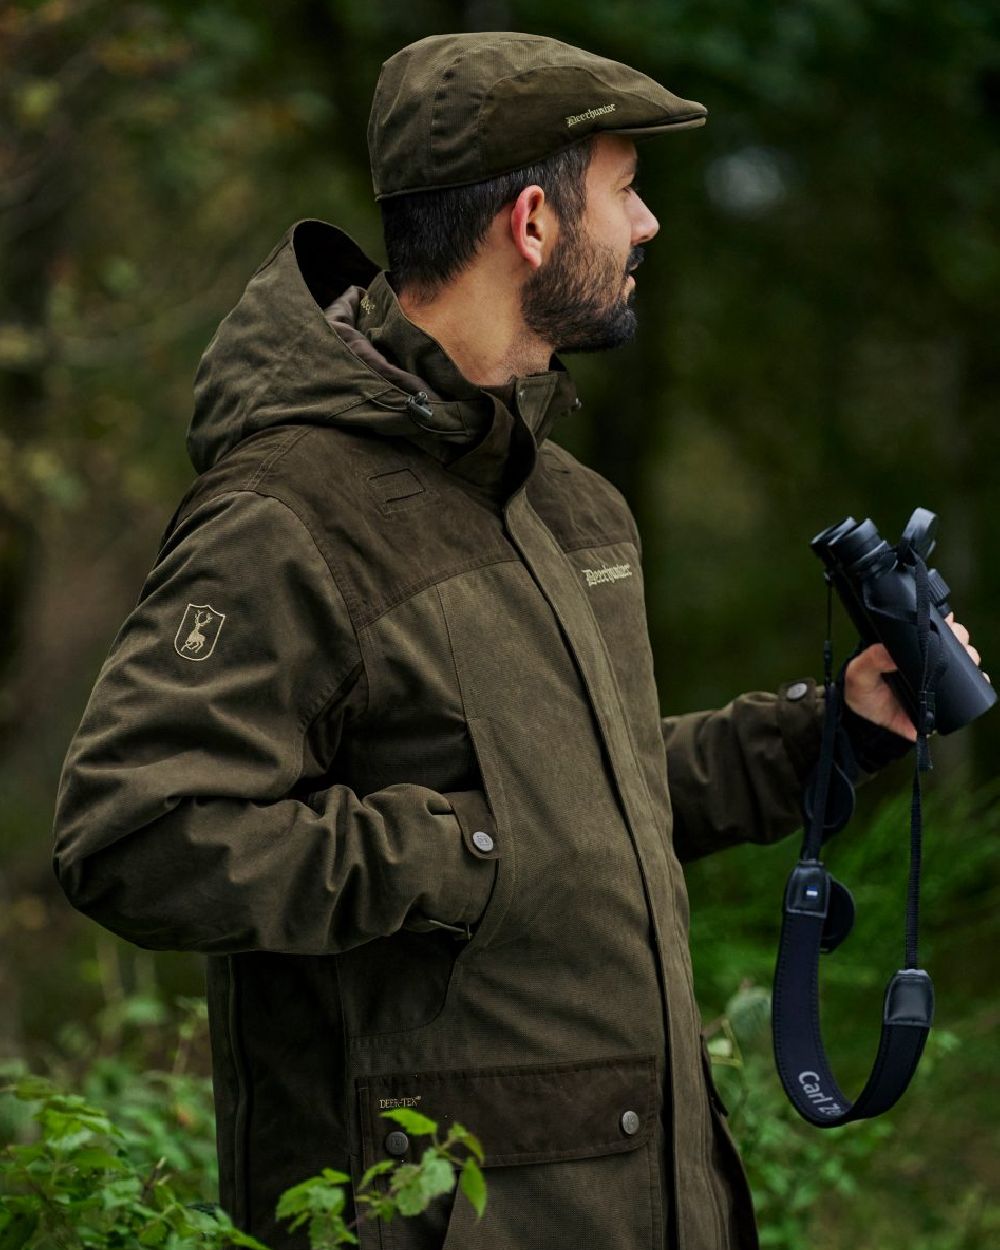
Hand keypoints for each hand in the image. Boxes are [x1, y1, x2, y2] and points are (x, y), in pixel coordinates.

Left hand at [843, 613, 986, 741]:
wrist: (867, 727)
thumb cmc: (862, 693)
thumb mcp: (859, 673)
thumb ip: (870, 660)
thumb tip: (888, 650)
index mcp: (907, 648)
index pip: (931, 628)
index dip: (943, 622)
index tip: (947, 621)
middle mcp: (925, 660)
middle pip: (954, 641)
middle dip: (960, 638)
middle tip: (957, 642)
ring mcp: (936, 679)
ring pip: (965, 662)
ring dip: (970, 657)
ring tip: (966, 659)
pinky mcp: (944, 702)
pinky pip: (967, 692)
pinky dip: (977, 682)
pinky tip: (977, 678)